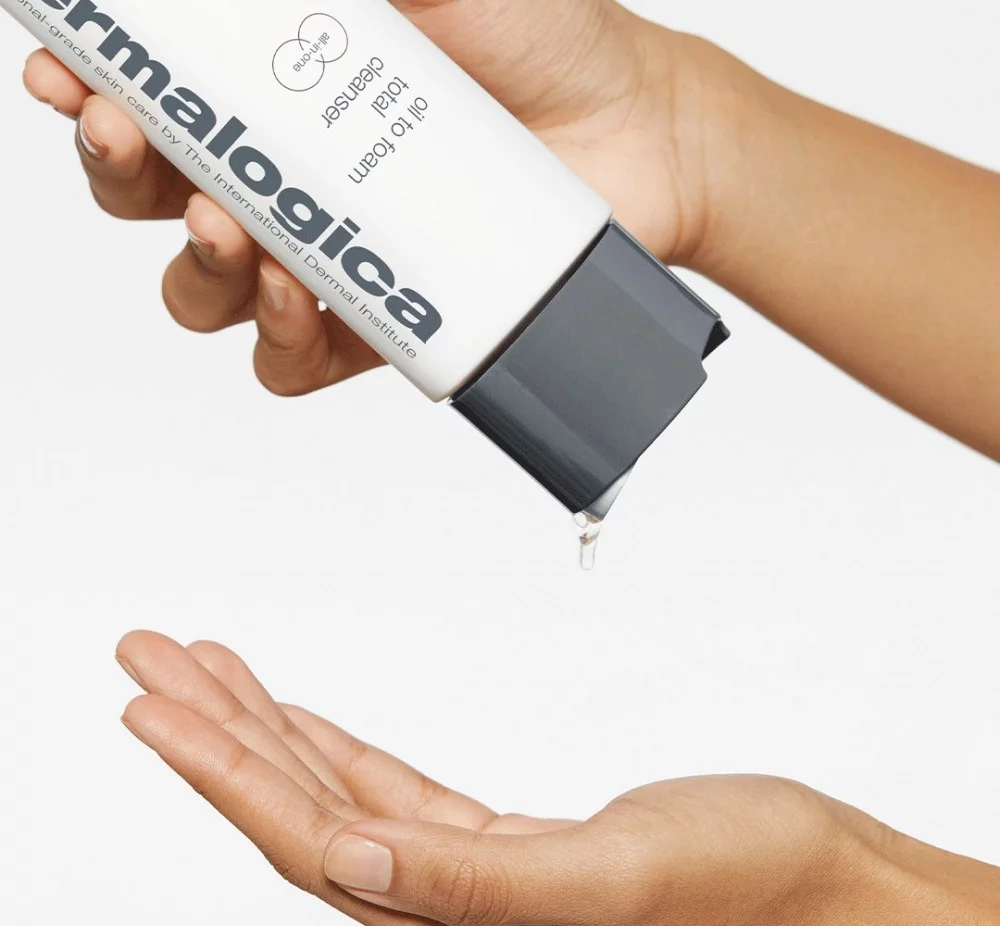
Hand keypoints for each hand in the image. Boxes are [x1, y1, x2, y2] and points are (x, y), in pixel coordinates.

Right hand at [21, 2, 731, 396]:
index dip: (88, 89)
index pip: (149, 97)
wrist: (634, 129)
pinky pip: (291, 361)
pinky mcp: (376, 324)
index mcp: (275, 89)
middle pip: (147, 200)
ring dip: (194, 266)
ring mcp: (328, 256)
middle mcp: (286, 177)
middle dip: (122, 176)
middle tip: (137, 138)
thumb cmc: (540, 38)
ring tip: (232, 229)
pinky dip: (278, 337)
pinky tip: (302, 293)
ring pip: (206, 292)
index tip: (68, 70)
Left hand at [114, 632, 999, 925]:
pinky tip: (304, 723)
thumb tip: (349, 860)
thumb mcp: (626, 877)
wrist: (834, 896)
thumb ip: (476, 881)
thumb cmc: (759, 890)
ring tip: (207, 675)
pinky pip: (400, 795)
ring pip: (342, 798)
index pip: (310, 845)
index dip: (222, 772)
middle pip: (304, 814)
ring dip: (270, 733)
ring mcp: (483, 886)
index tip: (154, 706)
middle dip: (219, 733)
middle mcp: (461, 921)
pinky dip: (342, 751)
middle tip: (152, 663)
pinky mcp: (516, 853)